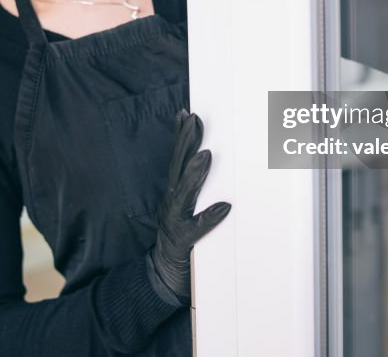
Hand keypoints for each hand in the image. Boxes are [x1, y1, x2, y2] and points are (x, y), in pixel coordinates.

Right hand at [147, 110, 230, 303]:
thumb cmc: (180, 237)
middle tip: (194, 120)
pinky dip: (210, 217)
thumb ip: (193, 185)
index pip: (177, 158)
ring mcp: (175, 221)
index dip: (181, 136)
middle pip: (177, 168)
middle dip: (185, 143)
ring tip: (206, 155)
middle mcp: (170, 202)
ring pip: (184, 194)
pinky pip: (197, 229)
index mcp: (173, 192)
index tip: (187, 114)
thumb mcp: (184, 206)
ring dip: (194, 174)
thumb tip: (206, 157)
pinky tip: (224, 208)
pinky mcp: (183, 241)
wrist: (163, 274)